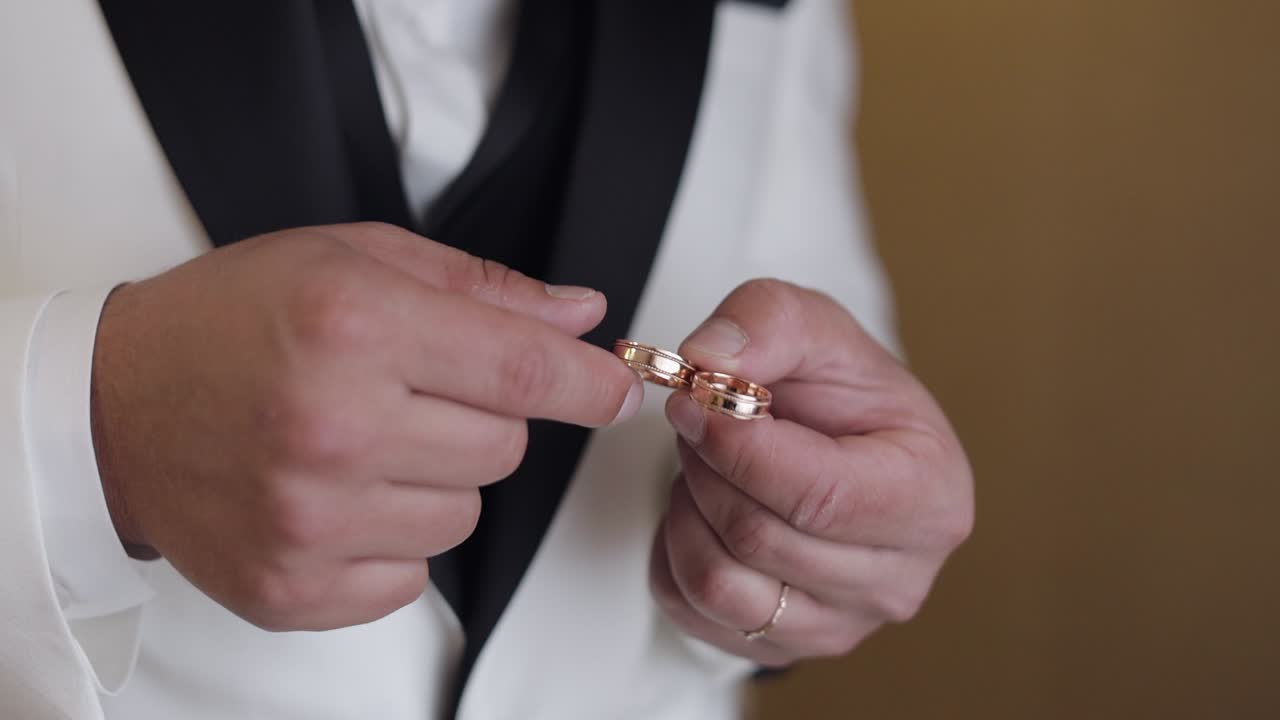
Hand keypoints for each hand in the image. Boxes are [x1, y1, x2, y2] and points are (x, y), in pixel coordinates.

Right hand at [91, 222, 641, 630]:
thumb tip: (578, 314)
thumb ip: (479, 288)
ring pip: (466, 516)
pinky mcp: (294, 587)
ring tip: (360, 443)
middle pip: (505, 449)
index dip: (590, 384)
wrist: (113, 410)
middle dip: (481, 418)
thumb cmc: (228, 322)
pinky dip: (394, 541)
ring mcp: (311, 519)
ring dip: (436, 480)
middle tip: (408, 393)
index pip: (524, 370)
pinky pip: (414, 579)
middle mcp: (334, 427)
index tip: (615, 390)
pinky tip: (339, 497)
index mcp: (355, 327)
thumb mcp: (351, 260)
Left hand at [650, 279, 972, 665]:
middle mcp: (899, 578)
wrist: (835, 444)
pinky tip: (703, 510)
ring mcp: (843, 625)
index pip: (818, 495)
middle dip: (707, 468)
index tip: (694, 400)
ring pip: (719, 584)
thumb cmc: (836, 391)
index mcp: (930, 496)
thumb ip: (764, 321)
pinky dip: (674, 551)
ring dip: (687, 509)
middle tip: (700, 422)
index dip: (738, 447)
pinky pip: (690, 611)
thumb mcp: (811, 326)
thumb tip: (708, 361)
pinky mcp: (784, 647)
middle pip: (760, 538)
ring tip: (707, 466)